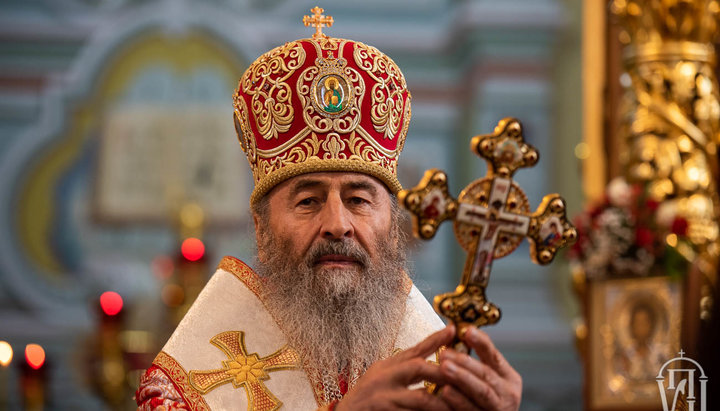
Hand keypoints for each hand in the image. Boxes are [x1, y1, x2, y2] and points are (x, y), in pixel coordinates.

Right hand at [336, 326, 455, 410]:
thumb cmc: (364, 399)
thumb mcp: (382, 376)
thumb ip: (403, 369)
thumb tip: (429, 362)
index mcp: (387, 366)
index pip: (415, 349)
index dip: (436, 339)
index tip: (454, 329)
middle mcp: (384, 377)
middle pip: (419, 367)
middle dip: (444, 372)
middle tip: (465, 375)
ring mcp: (383, 397)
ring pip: (421, 398)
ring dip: (441, 403)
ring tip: (457, 406)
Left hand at [438, 327, 521, 410]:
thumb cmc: (481, 400)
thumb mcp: (485, 379)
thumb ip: (474, 361)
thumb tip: (453, 332)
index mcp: (509, 378)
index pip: (494, 356)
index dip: (481, 342)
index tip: (467, 330)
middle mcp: (508, 394)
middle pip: (486, 375)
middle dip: (465, 362)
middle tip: (445, 353)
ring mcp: (499, 410)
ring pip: (482, 393)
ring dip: (462, 379)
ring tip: (444, 368)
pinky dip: (459, 402)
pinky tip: (445, 393)